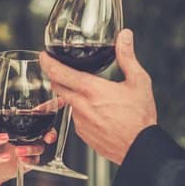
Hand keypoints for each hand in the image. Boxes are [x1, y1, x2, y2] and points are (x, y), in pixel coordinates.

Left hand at [0, 97, 57, 182]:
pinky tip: (20, 159)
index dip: (52, 107)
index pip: (41, 114)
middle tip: (48, 136)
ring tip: (20, 150)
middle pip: (48, 132)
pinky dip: (28, 160)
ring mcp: (30, 149)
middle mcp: (31, 136)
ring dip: (32, 148)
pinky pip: (33, 162)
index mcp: (25, 124)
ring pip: (40, 148)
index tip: (61, 100)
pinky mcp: (28, 162)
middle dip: (51, 133)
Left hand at [40, 29, 156, 164]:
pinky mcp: (83, 134)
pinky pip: (76, 118)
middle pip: (57, 86)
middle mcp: (81, 105)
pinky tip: (97, 111)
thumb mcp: (138, 81)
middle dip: (57, 77)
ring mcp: (80, 122)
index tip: (43, 55)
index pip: (59, 73)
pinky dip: (82, 111)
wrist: (140, 149)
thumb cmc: (140, 118)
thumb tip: (125, 36)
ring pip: (68, 102)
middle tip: (62, 69)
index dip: (47, 62)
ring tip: (91, 94)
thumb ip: (127, 56)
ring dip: (73, 95)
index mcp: (91, 89)